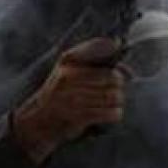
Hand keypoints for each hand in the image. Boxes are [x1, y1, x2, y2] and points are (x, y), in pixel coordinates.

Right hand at [11, 37, 125, 163]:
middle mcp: (70, 77)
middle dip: (118, 85)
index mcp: (68, 62)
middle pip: (112, 77)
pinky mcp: (78, 116)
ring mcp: (73, 97)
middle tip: (115, 90)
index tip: (120, 57)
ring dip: (118, 101)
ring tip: (112, 102)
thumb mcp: (70, 71)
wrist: (38, 119)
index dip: (112, 51)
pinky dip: (114, 114)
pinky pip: (109, 113)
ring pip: (113, 96)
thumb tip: (129, 72)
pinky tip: (111, 113)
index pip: (98, 48)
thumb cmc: (60, 93)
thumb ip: (97, 64)